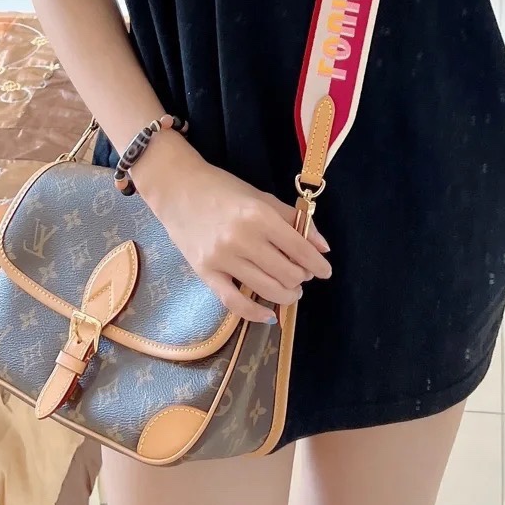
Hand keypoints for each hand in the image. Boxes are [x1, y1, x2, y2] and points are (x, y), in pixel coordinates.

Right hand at [135, 132, 330, 324]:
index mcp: (260, 215)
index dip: (317, 264)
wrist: (179, 188)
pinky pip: (234, 302)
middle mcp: (242, 238)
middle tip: (302, 276)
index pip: (299, 249)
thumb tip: (323, 248)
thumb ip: (294, 221)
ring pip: (266, 289)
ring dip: (286, 295)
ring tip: (291, 291)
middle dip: (301, 279)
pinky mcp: (205, 273)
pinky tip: (269, 315)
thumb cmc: (224, 189)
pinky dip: (255, 314)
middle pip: (286, 273)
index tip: (325, 271)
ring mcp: (222, 258)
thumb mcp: (262, 198)